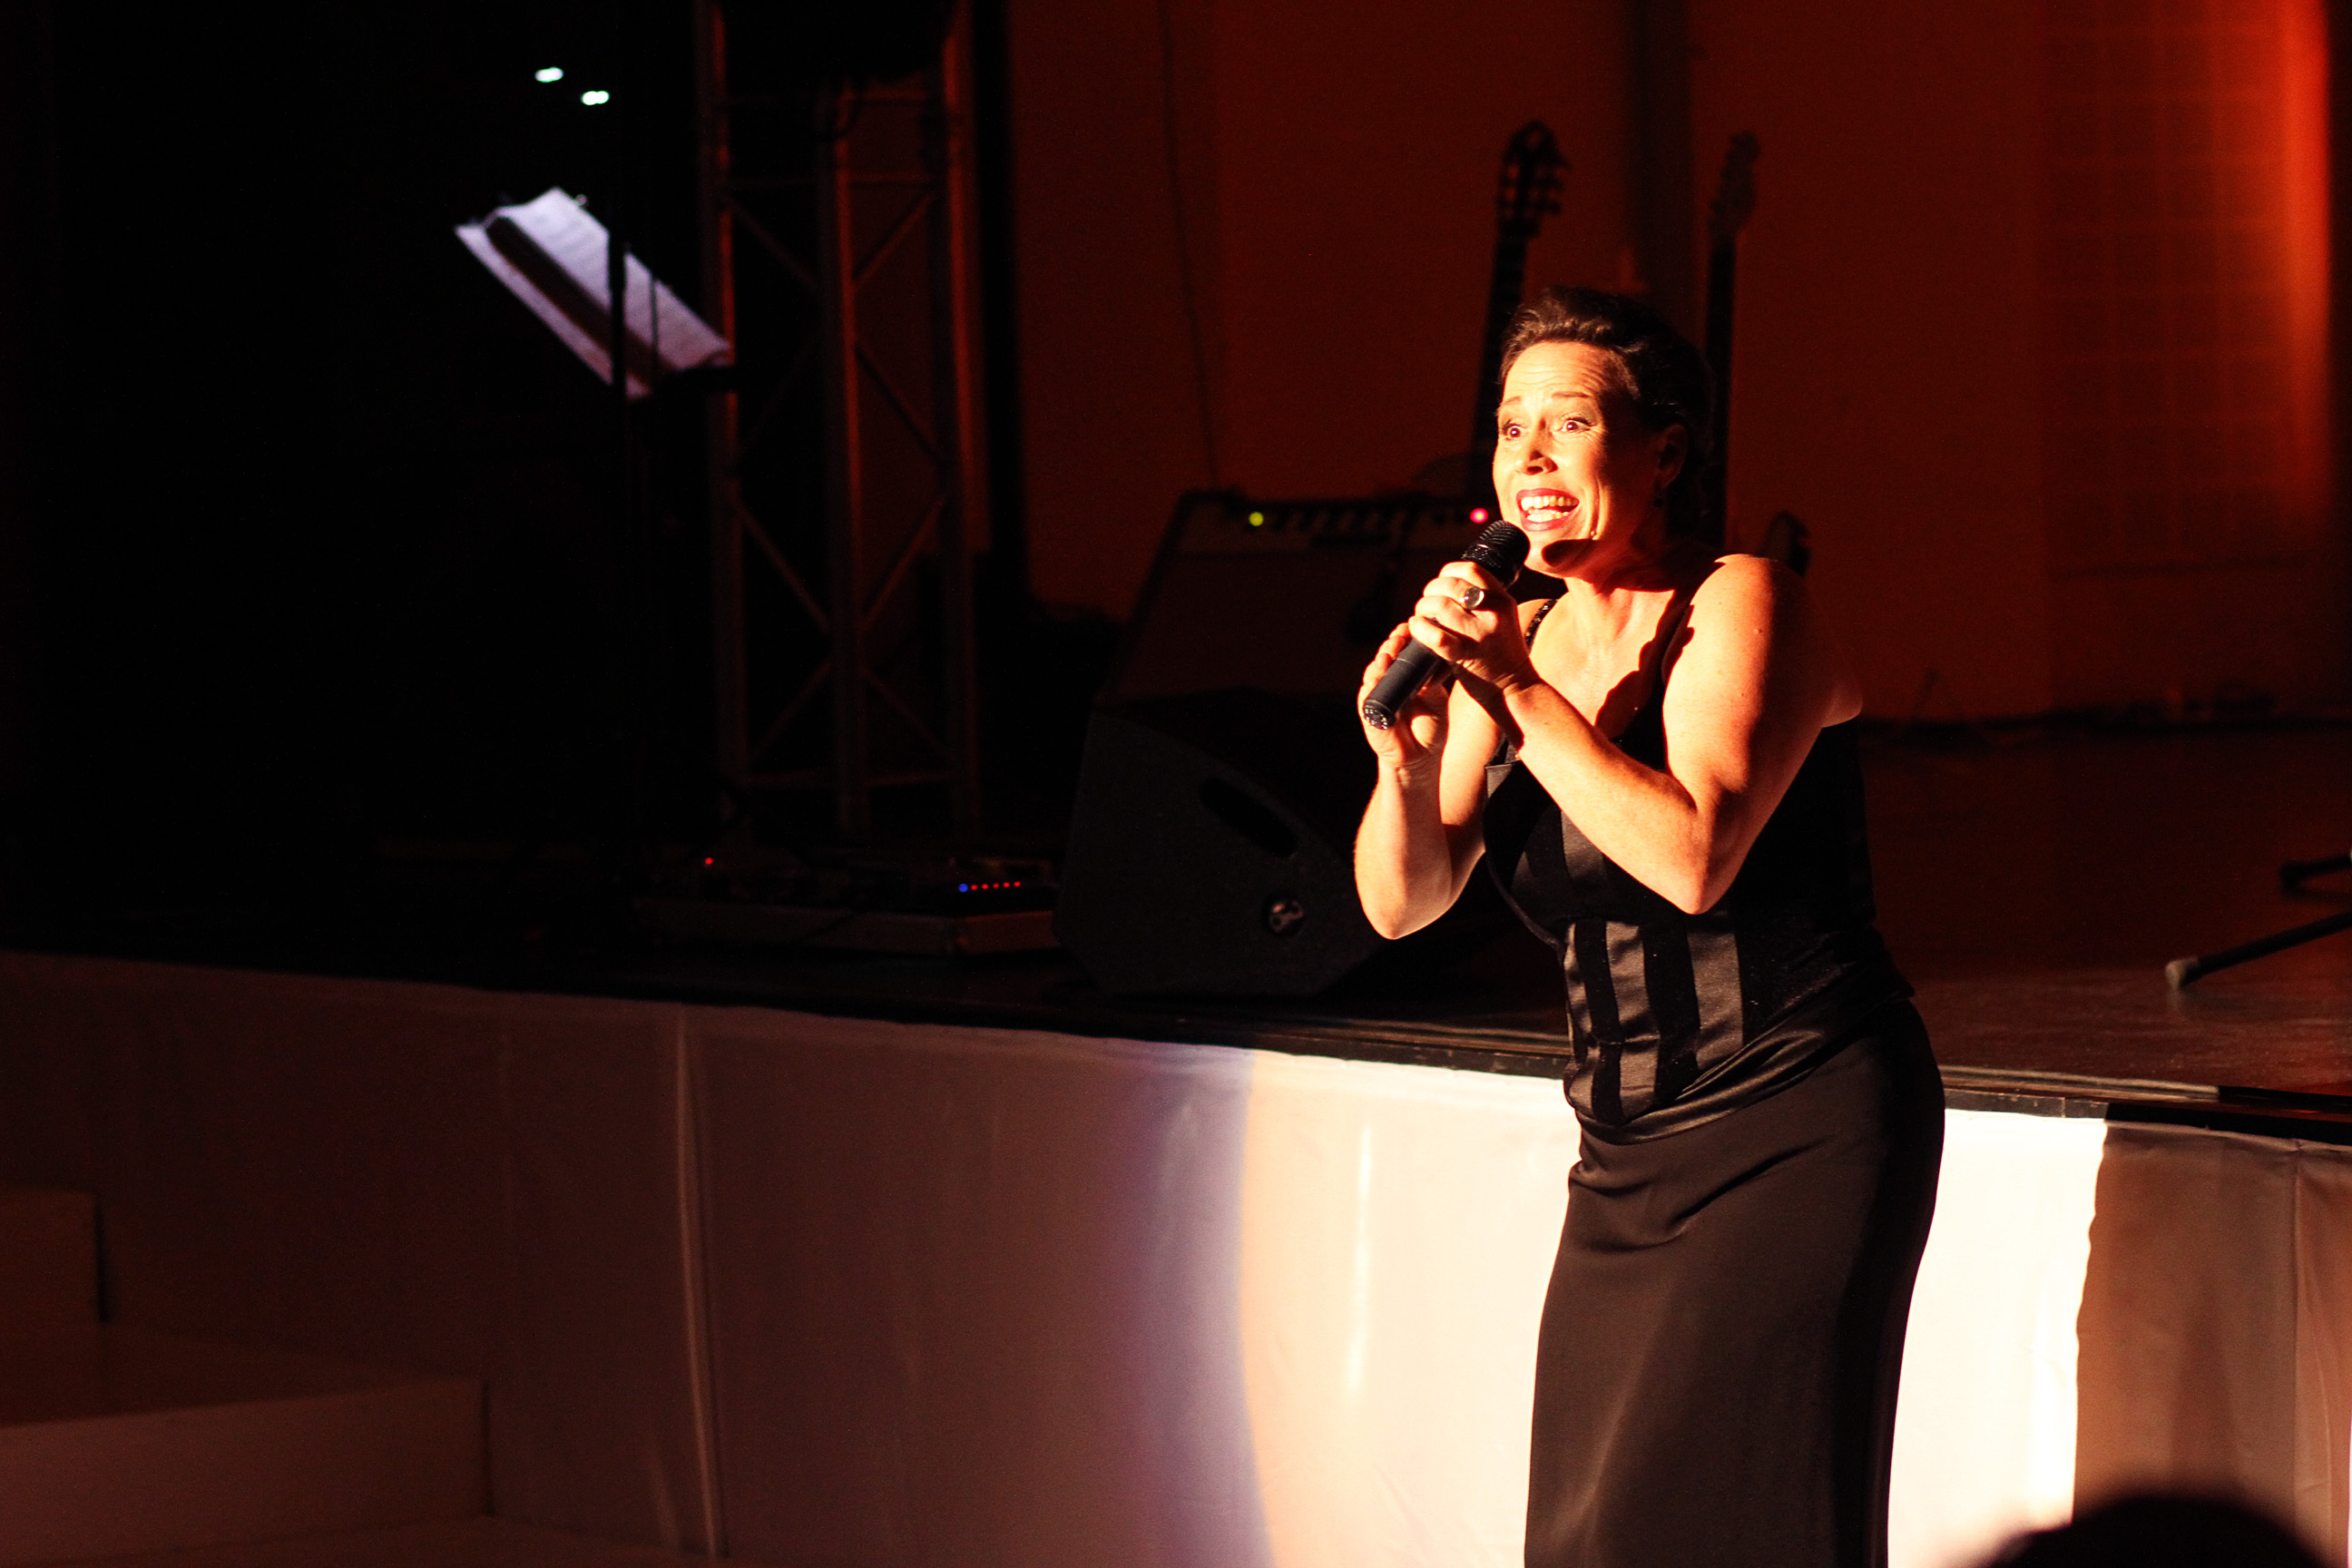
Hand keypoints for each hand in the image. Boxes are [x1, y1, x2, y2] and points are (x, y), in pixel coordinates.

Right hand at [1358, 622, 1448, 769]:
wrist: (1422, 756)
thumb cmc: (1429, 725)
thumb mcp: (1435, 696)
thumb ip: (1432, 678)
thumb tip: (1436, 653)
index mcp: (1403, 677)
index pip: (1399, 652)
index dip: (1402, 639)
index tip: (1410, 628)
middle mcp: (1387, 683)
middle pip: (1384, 658)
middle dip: (1391, 645)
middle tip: (1400, 636)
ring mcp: (1377, 698)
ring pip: (1373, 674)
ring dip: (1380, 662)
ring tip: (1389, 653)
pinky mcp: (1370, 716)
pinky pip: (1367, 698)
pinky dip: (1371, 686)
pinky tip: (1377, 675)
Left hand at [1405, 562, 1532, 694]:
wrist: (1514, 689)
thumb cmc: (1502, 655)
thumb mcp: (1502, 619)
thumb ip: (1483, 602)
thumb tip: (1450, 585)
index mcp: (1503, 600)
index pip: (1471, 569)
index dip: (1448, 572)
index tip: (1440, 585)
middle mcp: (1493, 612)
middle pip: (1451, 584)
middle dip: (1430, 591)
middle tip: (1427, 604)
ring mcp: (1480, 633)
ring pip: (1439, 605)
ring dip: (1422, 609)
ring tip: (1421, 619)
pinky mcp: (1466, 654)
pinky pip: (1436, 635)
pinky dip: (1419, 629)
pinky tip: (1417, 629)